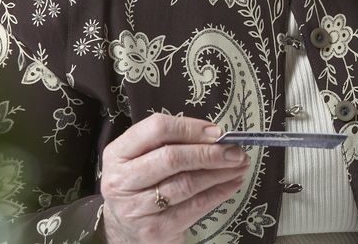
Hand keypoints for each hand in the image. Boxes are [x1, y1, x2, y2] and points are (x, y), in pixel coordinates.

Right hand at [100, 114, 249, 243]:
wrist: (125, 229)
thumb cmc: (141, 183)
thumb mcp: (143, 157)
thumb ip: (172, 142)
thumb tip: (217, 135)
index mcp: (118, 153)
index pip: (156, 129)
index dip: (191, 128)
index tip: (217, 132)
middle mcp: (121, 180)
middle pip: (172, 158)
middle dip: (209, 153)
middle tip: (236, 151)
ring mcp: (136, 208)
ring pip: (186, 184)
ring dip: (219, 173)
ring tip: (239, 166)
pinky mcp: (155, 230)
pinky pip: (194, 207)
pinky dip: (218, 193)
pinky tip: (232, 184)